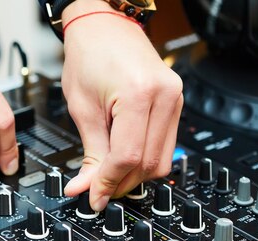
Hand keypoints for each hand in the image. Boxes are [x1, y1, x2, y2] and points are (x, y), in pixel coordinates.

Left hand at [61, 0, 183, 210]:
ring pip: (163, 160)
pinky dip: (144, 158)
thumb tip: (87, 187)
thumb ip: (90, 153)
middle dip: (122, 183)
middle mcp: (165, 97)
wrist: (104, 25)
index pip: (128, 156)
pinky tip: (124, 159)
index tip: (94, 197)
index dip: (109, 183)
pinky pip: (165, 144)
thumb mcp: (81, 108)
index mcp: (139, 94)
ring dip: (134, 174)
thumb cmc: (89, 55)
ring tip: (108, 174)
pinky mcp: (175, 102)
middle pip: (150, 163)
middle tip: (97, 190)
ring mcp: (175, 99)